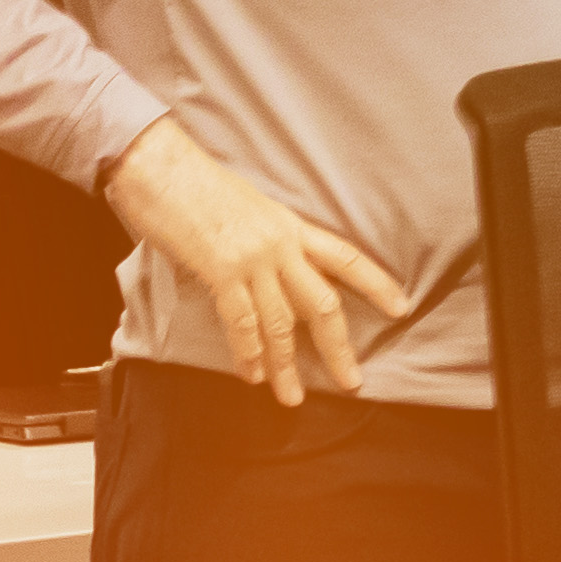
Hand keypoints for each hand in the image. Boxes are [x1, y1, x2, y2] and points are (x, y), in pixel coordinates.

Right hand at [100, 118, 407, 406]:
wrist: (159, 165)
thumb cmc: (197, 185)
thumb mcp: (249, 208)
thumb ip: (269, 241)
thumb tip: (275, 274)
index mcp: (291, 226)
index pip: (347, 258)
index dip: (377, 284)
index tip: (402, 308)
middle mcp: (281, 244)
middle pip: (323, 303)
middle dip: (338, 347)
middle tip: (351, 381)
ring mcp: (252, 258)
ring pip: (281, 323)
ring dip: (286, 365)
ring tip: (291, 396)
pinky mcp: (221, 270)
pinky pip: (242, 321)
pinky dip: (248, 352)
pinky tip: (253, 374)